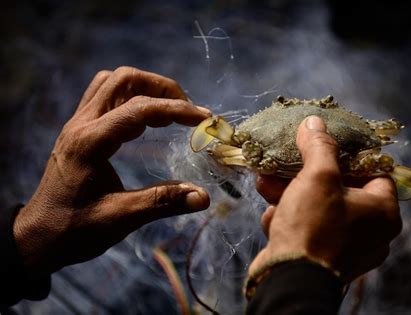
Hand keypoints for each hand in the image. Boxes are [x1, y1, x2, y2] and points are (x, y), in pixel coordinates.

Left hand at [13, 67, 210, 275]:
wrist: (37, 236)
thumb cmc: (74, 230)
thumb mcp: (119, 219)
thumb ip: (161, 203)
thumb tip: (202, 197)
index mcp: (90, 143)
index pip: (139, 109)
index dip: (177, 109)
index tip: (205, 118)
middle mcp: (81, 124)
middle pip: (124, 79)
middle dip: (161, 88)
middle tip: (187, 111)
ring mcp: (76, 123)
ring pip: (112, 82)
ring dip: (144, 87)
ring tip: (168, 111)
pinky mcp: (78, 130)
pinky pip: (104, 95)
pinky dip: (130, 97)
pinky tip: (144, 119)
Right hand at [251, 116, 401, 281]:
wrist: (288, 281)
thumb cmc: (313, 227)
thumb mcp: (317, 177)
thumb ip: (319, 147)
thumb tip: (314, 122)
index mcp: (382, 212)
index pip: (374, 172)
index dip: (348, 157)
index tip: (325, 147)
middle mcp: (370, 233)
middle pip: (338, 190)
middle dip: (305, 176)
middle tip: (285, 164)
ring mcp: (346, 249)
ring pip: (317, 209)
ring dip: (290, 195)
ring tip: (266, 185)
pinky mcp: (322, 260)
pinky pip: (307, 230)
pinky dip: (289, 221)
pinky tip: (273, 220)